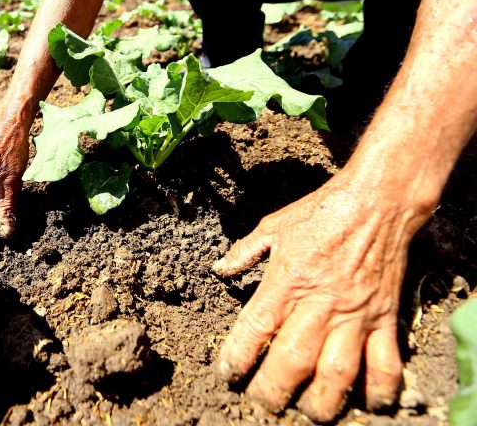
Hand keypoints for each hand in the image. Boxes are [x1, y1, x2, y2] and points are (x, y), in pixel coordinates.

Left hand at [212, 171, 433, 421]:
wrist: (378, 200)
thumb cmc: (321, 211)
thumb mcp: (273, 225)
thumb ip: (244, 252)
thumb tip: (219, 270)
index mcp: (285, 281)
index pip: (254, 330)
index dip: (236, 359)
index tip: (228, 375)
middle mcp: (318, 304)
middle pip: (291, 362)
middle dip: (272, 392)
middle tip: (262, 404)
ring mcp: (354, 315)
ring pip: (336, 374)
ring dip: (320, 402)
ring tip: (308, 412)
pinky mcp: (384, 319)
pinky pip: (386, 365)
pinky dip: (379, 392)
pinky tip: (367, 405)